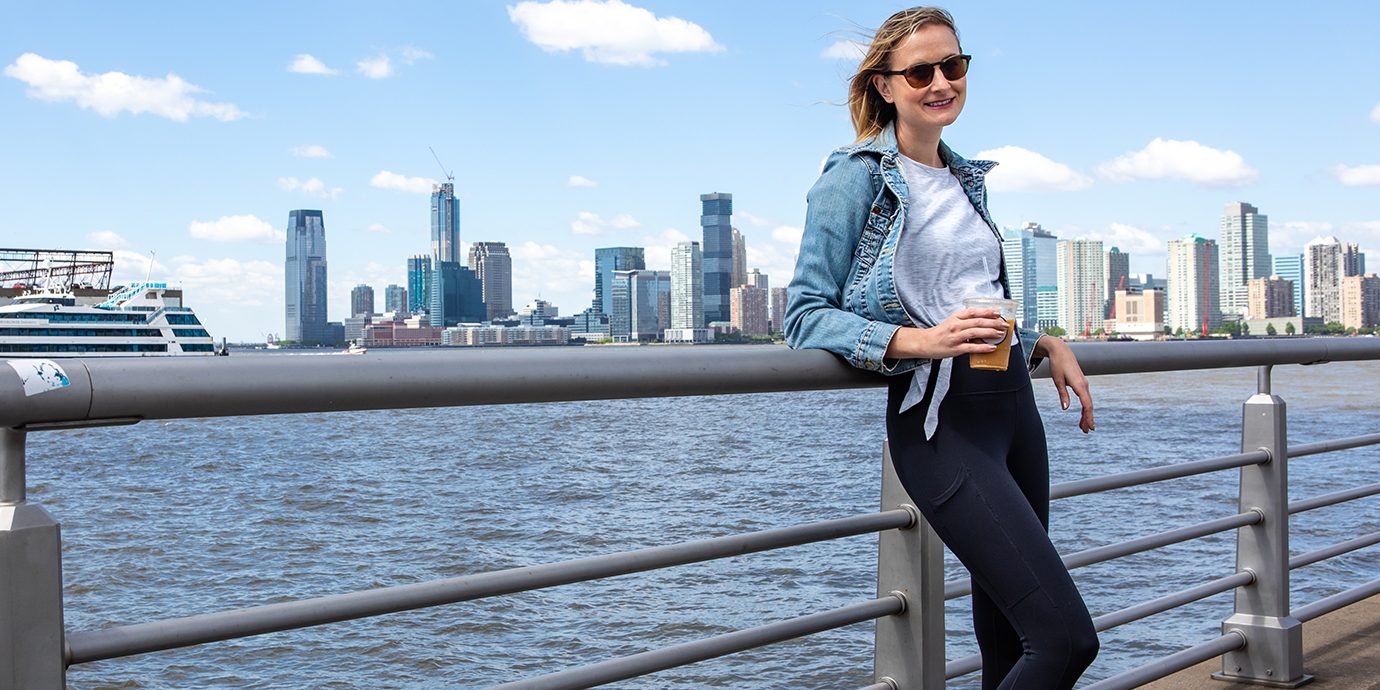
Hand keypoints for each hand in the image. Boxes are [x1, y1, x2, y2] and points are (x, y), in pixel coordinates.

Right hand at [885, 308, 1008, 359]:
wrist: (926, 342)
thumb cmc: (941, 332)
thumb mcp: (952, 321)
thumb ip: (966, 319)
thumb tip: (984, 320)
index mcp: (956, 317)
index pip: (974, 312)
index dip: (987, 311)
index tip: (998, 312)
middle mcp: (956, 325)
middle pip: (977, 321)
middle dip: (993, 322)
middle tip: (1003, 324)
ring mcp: (956, 337)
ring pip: (976, 332)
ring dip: (990, 332)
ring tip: (1000, 333)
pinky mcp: (956, 348)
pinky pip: (971, 347)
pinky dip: (983, 347)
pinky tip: (991, 347)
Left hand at [1035, 336, 1094, 432]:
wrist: (1061, 351)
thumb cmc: (1058, 364)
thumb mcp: (1057, 380)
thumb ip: (1063, 395)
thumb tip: (1065, 408)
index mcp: (1079, 385)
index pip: (1086, 404)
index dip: (1088, 416)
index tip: (1089, 426)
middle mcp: (1084, 385)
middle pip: (1089, 405)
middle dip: (1088, 419)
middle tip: (1086, 431)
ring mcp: (1084, 384)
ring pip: (1087, 402)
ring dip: (1086, 415)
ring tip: (1083, 427)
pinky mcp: (1081, 383)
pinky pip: (1085, 398)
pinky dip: (1084, 407)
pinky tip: (1081, 414)